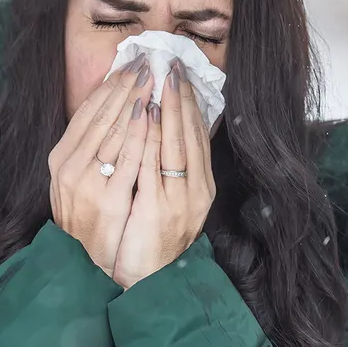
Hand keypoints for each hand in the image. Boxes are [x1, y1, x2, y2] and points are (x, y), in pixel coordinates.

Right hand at [48, 56, 153, 276]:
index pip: (85, 112)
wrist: (83, 262)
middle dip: (124, 86)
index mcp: (60, 158)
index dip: (108, 86)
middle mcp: (69, 167)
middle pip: (100, 117)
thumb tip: (110, 111)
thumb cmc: (85, 217)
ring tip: (152, 78)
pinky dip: (140, 134)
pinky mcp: (108, 199)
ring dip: (134, 101)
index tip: (128, 65)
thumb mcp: (76, 179)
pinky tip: (151, 115)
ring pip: (113, 132)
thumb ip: (88, 148)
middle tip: (145, 61)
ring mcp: (87, 183)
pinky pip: (127, 160)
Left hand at [112, 60, 217, 288]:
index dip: (190, 104)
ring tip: (159, 80)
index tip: (180, 75)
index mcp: (201, 187)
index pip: (199, 137)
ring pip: (176, 145)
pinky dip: (152, 137)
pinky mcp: (158, 209)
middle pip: (191, 135)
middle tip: (172, 65)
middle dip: (181, 98)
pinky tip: (146, 115)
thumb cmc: (153, 239)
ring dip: (168, 109)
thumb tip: (168, 132)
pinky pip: (155, 165)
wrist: (148, 281)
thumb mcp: (169, 202)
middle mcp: (196, 191)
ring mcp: (179, 200)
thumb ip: (172, 171)